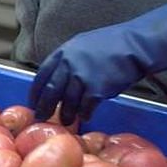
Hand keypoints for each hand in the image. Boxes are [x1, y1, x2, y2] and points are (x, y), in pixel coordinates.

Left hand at [29, 0, 166, 124]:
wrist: (134, 45)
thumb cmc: (110, 44)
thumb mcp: (80, 45)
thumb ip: (66, 60)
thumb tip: (56, 77)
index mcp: (62, 54)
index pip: (41, 76)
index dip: (35, 92)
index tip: (32, 103)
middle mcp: (68, 65)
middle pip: (50, 92)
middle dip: (43, 107)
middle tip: (41, 118)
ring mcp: (82, 78)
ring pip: (67, 102)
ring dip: (65, 114)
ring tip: (66, 122)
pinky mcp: (96, 89)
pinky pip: (85, 107)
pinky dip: (84, 114)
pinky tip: (85, 117)